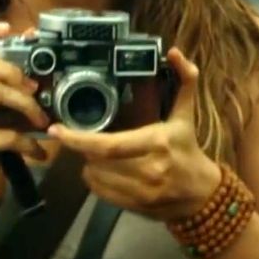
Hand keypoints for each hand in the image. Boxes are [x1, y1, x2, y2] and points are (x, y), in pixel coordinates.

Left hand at [48, 48, 220, 221]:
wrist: (202, 194)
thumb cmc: (189, 150)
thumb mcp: (186, 115)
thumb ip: (184, 81)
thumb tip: (175, 52)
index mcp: (157, 142)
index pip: (108, 145)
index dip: (78, 139)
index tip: (56, 130)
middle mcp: (148, 169)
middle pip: (96, 160)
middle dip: (85, 148)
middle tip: (86, 138)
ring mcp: (140, 191)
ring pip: (94, 177)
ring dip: (90, 164)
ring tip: (100, 154)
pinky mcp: (134, 206)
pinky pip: (100, 193)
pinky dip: (95, 180)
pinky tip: (105, 171)